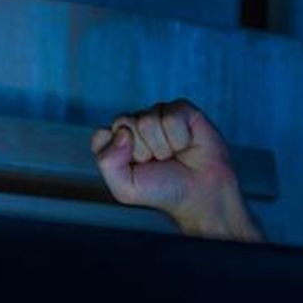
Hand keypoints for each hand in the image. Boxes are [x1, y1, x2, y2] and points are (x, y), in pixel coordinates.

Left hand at [90, 99, 261, 240]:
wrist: (200, 193)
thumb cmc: (162, 190)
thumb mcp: (124, 188)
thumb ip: (107, 162)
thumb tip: (122, 132)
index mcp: (115, 142)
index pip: (101, 135)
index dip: (117, 155)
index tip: (135, 168)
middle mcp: (134, 125)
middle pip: (122, 123)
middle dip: (141, 149)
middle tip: (156, 162)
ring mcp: (157, 114)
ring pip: (147, 120)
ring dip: (162, 146)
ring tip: (172, 155)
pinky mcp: (181, 109)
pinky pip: (171, 117)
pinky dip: (180, 138)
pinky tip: (186, 145)